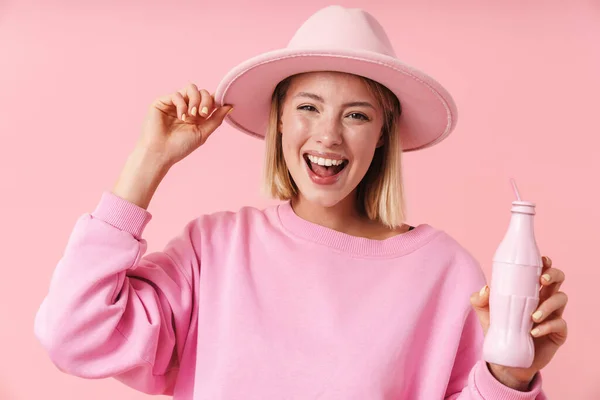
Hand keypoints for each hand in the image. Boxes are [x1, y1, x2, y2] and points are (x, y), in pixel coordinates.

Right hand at [137, 83, 232, 167]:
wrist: (160, 153)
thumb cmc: (180, 146)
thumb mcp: (203, 132)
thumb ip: (216, 119)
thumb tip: (230, 106)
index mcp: (197, 114)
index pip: (209, 99)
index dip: (216, 100)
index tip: (220, 105)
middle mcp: (186, 107)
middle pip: (202, 92)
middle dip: (206, 101)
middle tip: (202, 115)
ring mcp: (174, 103)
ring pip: (191, 88)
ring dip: (195, 100)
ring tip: (192, 115)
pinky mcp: (162, 102)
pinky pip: (177, 94)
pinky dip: (182, 105)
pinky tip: (181, 117)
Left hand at [470, 256, 567, 389]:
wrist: (505, 358)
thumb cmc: (498, 329)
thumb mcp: (485, 313)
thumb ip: (479, 300)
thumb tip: (485, 289)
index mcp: (529, 291)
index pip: (541, 271)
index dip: (545, 264)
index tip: (542, 261)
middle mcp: (544, 299)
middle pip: (558, 280)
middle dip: (553, 275)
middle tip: (542, 280)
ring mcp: (553, 315)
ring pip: (561, 299)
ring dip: (548, 304)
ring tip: (533, 315)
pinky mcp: (558, 333)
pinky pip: (560, 324)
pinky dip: (547, 326)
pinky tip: (533, 331)